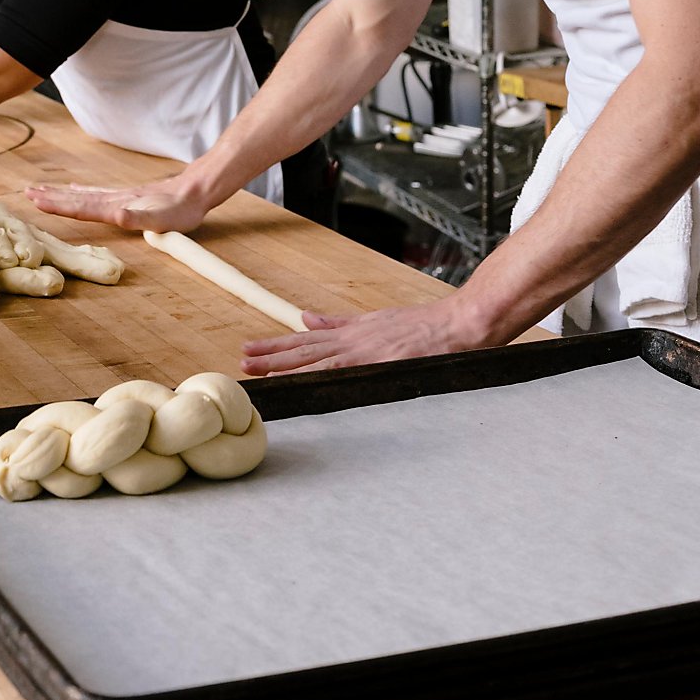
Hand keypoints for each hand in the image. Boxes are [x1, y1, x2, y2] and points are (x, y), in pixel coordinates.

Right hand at [24, 174, 212, 232]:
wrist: (196, 190)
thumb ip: (138, 218)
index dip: (59, 206)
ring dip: (60, 192)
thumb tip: (116, 215)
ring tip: (40, 190)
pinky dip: (80, 191)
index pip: (83, 207)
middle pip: (77, 198)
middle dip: (51, 196)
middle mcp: (115, 200)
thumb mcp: (163, 220)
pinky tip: (74, 187)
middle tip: (26, 192)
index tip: (36, 201)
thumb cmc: (181, 210)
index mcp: (118, 207)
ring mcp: (120, 196)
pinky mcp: (127, 196)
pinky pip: (96, 192)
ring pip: (83, 194)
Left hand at [239, 298, 485, 375]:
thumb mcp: (375, 319)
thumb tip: (308, 318)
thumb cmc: (425, 327)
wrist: (458, 324)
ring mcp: (363, 352)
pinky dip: (315, 376)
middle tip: (241, 362)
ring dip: (283, 366)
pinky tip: (295, 381)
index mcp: (351, 333)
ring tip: (254, 370)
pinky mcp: (377, 363)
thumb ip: (340, 323)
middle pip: (303, 349)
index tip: (251, 350)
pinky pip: (339, 372)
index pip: (305, 340)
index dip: (277, 346)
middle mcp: (352, 341)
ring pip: (314, 360)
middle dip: (271, 356)